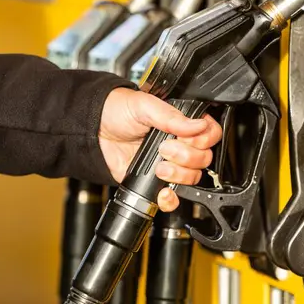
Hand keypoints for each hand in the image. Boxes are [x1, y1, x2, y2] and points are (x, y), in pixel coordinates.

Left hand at [100, 87, 221, 211]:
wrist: (93, 131)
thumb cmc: (117, 111)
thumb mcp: (144, 105)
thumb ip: (172, 116)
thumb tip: (198, 124)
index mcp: (182, 122)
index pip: (210, 134)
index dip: (204, 139)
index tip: (188, 137)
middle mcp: (180, 143)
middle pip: (204, 158)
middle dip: (187, 156)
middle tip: (165, 148)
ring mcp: (170, 163)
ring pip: (193, 177)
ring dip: (179, 175)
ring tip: (159, 166)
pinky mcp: (156, 181)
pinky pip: (174, 196)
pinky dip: (172, 198)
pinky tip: (163, 191)